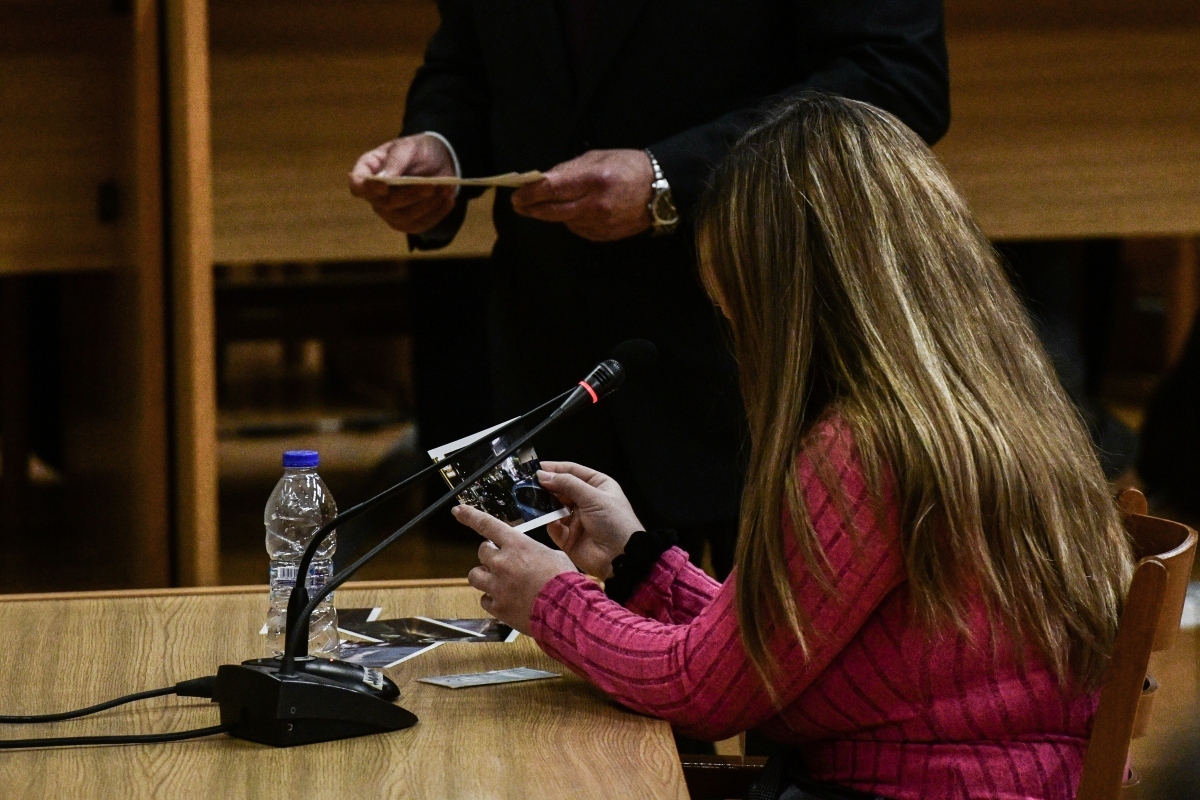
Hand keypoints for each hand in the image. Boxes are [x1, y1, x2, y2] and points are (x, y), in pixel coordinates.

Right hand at [349, 134, 456, 233]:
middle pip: (385, 204)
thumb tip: (384, 180)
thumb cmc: (416, 150)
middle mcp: (375, 195)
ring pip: (404, 218)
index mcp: (368, 171)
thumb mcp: (407, 147)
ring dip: (427, 205)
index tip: (384, 186)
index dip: (367, 189)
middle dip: (411, 195)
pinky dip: (436, 213)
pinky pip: (419, 225)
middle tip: (432, 185)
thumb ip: (396, 161)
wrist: (437, 161)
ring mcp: (389, 212)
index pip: (357, 185)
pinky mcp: (407, 223)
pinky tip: (448, 200)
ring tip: (445, 189)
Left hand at [454, 505, 576, 634]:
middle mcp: (502, 563)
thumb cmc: (564, 582)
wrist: (566, 610)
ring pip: (475, 575)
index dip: (470, 516)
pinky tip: (505, 600)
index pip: (487, 524)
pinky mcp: (498, 607)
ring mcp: (497, 586)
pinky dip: (492, 599)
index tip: (459, 511)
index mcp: (517, 546)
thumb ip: (535, 552)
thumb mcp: (554, 555)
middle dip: (489, 555)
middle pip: (481, 552)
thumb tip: (533, 555)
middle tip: (500, 561)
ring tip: (498, 580)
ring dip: (484, 576)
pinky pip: (484, 600)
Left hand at [510, 149, 653, 240]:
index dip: (530, 194)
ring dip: (554, 214)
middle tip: (520, 205)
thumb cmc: (628, 167)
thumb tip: (543, 180)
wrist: (661, 191)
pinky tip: (577, 211)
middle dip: (533, 208)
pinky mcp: (604, 236)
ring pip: (564, 222)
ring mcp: (600, 223)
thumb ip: (568, 169)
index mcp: (593, 179)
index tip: (517, 195)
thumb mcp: (597, 157)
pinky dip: (572, 221)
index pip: (552, 189)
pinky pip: (578, 230)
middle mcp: (595, 204)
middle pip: (552, 212)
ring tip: (551, 204)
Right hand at [537, 462, 643, 578]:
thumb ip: (567, 484)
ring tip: (533, 501)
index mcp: (596, 485)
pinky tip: (552, 521)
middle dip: (546, 487)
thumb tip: (543, 475)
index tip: (535, 468)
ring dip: (545, 505)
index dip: (554, 468)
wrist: (621, 557)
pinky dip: (551, 524)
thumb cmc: (615, 522)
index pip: (572, 471)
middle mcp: (585, 500)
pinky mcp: (569, 537)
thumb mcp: (593, 497)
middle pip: (560, 489)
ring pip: (554, 507)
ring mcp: (576, 519)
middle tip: (528, 484)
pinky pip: (554, 527)